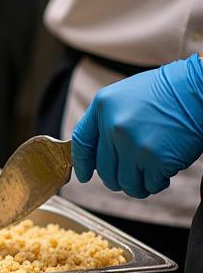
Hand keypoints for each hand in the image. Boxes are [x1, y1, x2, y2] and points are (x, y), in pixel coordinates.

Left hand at [71, 55, 202, 197]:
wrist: (198, 88)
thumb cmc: (165, 92)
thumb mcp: (124, 96)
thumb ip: (105, 120)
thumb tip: (96, 155)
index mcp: (103, 107)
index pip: (82, 142)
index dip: (81, 163)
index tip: (83, 176)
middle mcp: (113, 127)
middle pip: (104, 170)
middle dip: (116, 178)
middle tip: (129, 175)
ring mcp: (134, 145)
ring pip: (126, 183)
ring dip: (137, 184)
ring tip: (148, 175)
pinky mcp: (156, 160)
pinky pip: (150, 184)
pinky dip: (157, 183)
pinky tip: (164, 172)